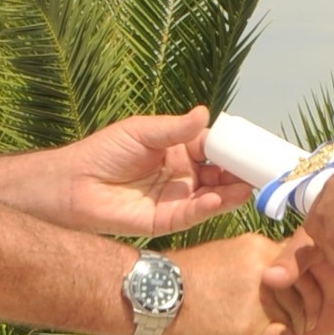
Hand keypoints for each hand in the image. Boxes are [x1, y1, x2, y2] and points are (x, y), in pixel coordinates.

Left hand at [0, 110, 254, 238]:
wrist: (71, 185)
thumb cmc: (103, 153)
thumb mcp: (142, 132)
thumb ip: (176, 129)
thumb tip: (205, 114)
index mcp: (178, 150)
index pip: (213, 149)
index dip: (234, 149)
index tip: (255, 147)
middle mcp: (181, 176)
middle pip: (218, 175)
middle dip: (239, 174)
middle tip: (262, 171)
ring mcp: (175, 199)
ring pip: (211, 197)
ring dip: (230, 193)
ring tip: (249, 187)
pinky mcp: (165, 221)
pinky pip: (192, 215)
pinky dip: (208, 207)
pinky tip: (218, 198)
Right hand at [166, 234, 311, 334]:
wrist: (154, 296)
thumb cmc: (182, 282)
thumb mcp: (223, 261)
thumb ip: (255, 275)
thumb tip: (280, 296)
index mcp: (260, 248)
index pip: (301, 271)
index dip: (306, 293)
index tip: (300, 308)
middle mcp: (268, 270)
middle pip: (305, 298)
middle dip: (302, 319)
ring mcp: (262, 299)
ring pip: (297, 322)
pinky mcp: (253, 328)